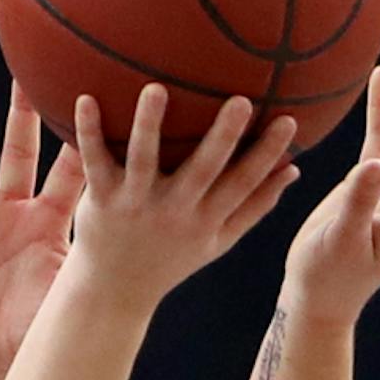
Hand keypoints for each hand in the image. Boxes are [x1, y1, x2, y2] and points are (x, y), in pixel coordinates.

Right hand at [0, 81, 83, 379]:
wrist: (8, 361)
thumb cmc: (47, 327)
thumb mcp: (76, 279)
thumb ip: (100, 245)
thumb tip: (151, 224)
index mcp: (49, 219)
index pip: (66, 167)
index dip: (77, 133)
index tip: (92, 91)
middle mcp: (13, 212)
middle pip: (19, 152)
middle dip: (24, 114)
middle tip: (31, 69)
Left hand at [69, 85, 298, 307]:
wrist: (113, 291)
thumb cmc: (171, 258)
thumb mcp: (217, 241)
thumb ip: (255, 205)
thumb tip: (294, 170)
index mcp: (205, 219)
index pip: (243, 184)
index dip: (268, 155)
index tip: (290, 121)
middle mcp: (173, 211)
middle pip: (202, 170)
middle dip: (222, 137)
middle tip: (241, 99)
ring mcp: (136, 204)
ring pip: (144, 160)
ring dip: (149, 124)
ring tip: (155, 88)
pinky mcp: (101, 200)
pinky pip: (94, 162)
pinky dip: (89, 132)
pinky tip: (85, 98)